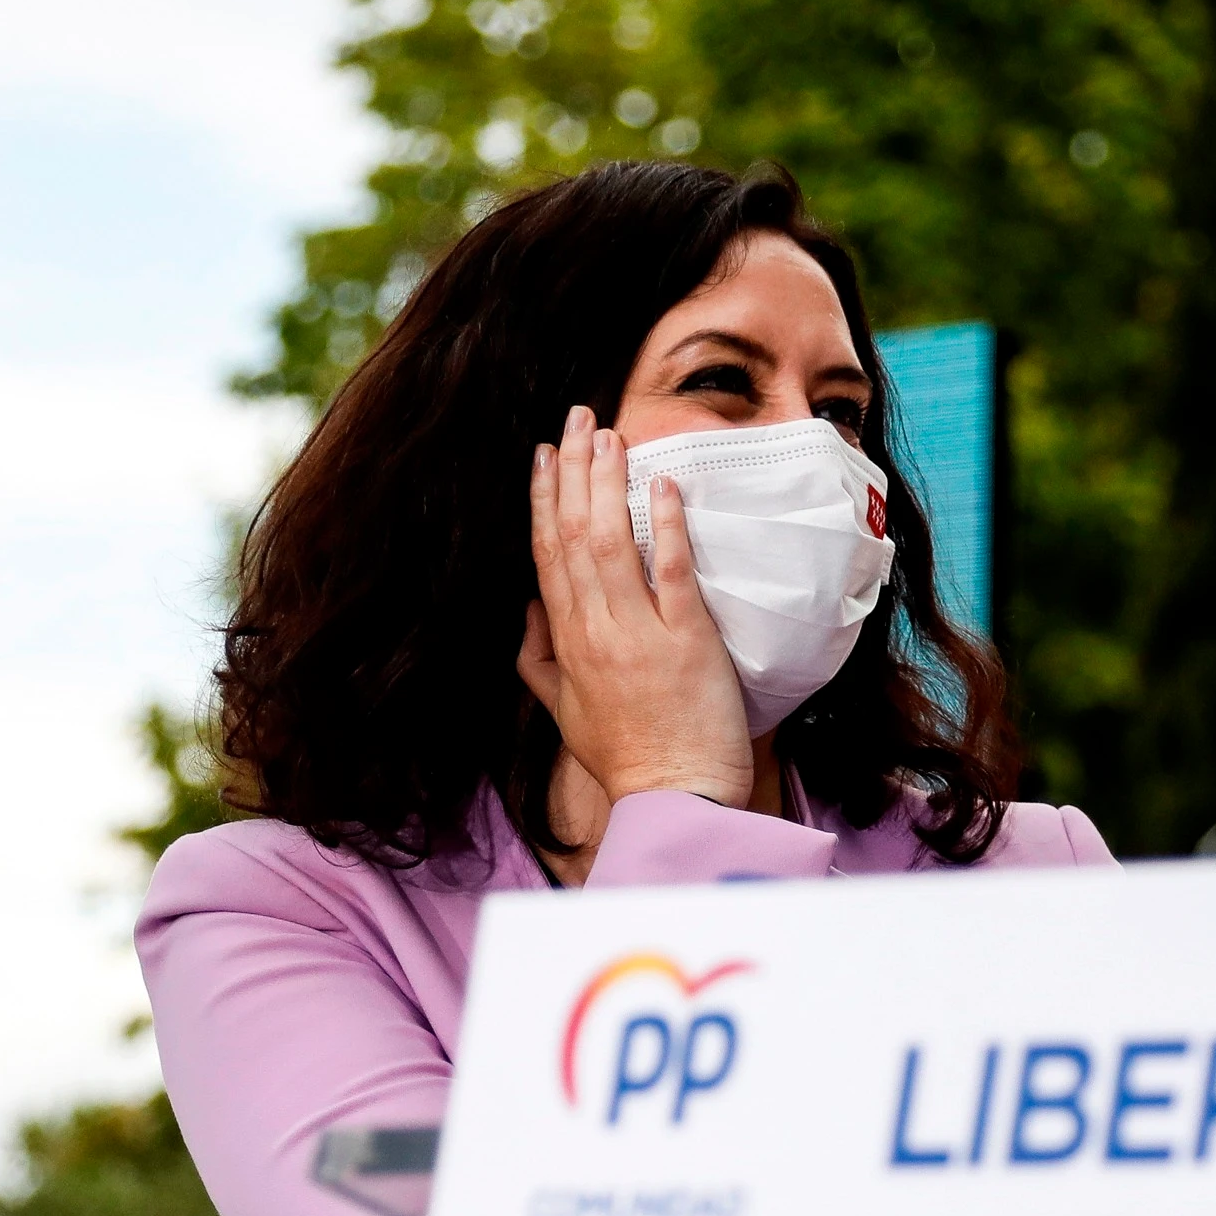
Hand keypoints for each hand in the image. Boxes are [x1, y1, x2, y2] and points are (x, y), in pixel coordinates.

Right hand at [518, 405, 752, 808]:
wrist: (674, 797)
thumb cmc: (627, 757)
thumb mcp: (564, 711)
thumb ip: (539, 660)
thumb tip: (528, 611)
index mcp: (567, 642)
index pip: (546, 556)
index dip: (543, 501)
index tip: (544, 455)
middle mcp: (594, 630)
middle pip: (573, 537)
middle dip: (573, 472)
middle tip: (577, 419)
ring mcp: (639, 633)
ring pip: (610, 544)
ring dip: (608, 484)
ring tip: (609, 434)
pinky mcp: (687, 640)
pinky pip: (670, 572)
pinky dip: (663, 526)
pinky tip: (662, 485)